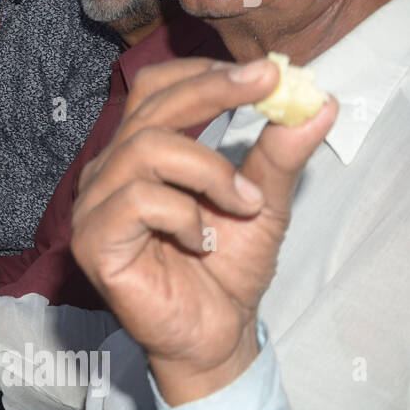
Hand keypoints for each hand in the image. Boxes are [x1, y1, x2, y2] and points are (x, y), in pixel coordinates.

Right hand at [70, 57, 337, 405]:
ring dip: (210, 172)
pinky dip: (184, 215)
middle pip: (151, 107)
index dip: (202, 72)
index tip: (264, 73)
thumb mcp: (262, 202)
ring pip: (147, 149)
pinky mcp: (92, 239)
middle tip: (268, 89)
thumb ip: (279, 154)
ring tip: (242, 206)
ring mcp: (94, 205)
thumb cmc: (225, 270)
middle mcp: (108, 171)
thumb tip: (317, 103)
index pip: (155, 89)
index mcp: (138, 153)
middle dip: (214, 92)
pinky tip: (200, 241)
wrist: (213, 336)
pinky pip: (138, 201)